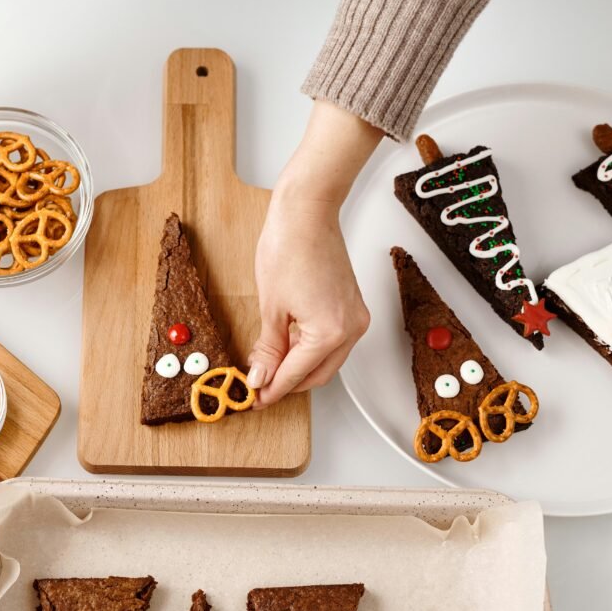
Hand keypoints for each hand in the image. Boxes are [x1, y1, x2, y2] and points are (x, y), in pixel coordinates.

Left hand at [248, 101, 382, 406]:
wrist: (307, 212)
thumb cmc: (289, 247)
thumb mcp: (270, 307)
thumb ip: (268, 349)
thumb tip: (261, 378)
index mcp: (330, 333)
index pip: (297, 375)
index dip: (272, 389)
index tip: (254, 398)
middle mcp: (351, 329)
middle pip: (317, 374)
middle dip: (287, 382)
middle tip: (259, 385)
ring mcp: (356, 318)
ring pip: (327, 360)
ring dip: (299, 366)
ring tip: (267, 362)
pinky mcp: (353, 306)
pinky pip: (333, 340)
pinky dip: (310, 347)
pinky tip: (286, 343)